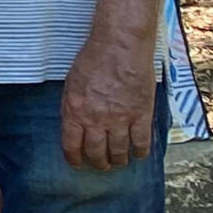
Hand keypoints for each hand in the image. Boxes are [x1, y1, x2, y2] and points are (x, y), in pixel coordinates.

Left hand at [61, 28, 156, 170]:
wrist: (119, 47)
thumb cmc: (93, 60)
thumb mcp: (71, 84)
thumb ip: (72, 107)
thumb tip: (73, 126)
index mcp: (75, 111)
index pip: (71, 146)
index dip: (74, 159)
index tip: (78, 164)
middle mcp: (96, 120)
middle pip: (96, 153)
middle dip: (98, 163)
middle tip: (102, 165)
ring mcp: (120, 119)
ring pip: (119, 152)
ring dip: (118, 160)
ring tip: (119, 161)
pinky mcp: (141, 115)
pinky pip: (141, 142)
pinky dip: (140, 152)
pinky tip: (138, 155)